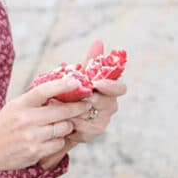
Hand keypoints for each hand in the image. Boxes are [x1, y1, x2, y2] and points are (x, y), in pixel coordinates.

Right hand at [0, 74, 91, 172]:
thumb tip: (61, 88)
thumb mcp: (15, 107)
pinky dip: (59, 140)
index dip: (62, 85)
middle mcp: (26, 120)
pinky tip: (53, 138)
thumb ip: (35, 100)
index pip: (43, 91)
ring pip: (63, 128)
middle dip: (77, 108)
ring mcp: (32, 137)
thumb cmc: (3, 125)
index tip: (76, 81)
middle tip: (86, 104)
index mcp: (21, 105)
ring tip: (63, 124)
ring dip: (67, 126)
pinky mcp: (35, 152)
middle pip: (61, 111)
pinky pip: (58, 144)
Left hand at [39, 37, 125, 163]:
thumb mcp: (80, 75)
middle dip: (92, 101)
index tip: (97, 83)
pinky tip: (63, 119)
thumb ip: (91, 60)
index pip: (120, 89)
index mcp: (109, 92)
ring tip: (64, 107)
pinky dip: (72, 125)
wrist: (58, 115)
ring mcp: (101, 123)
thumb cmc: (72, 91)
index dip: (111, 86)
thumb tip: (99, 41)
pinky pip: (83, 131)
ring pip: (94, 119)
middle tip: (79, 96)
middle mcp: (109, 107)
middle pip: (108, 105)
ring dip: (78, 113)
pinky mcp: (90, 135)